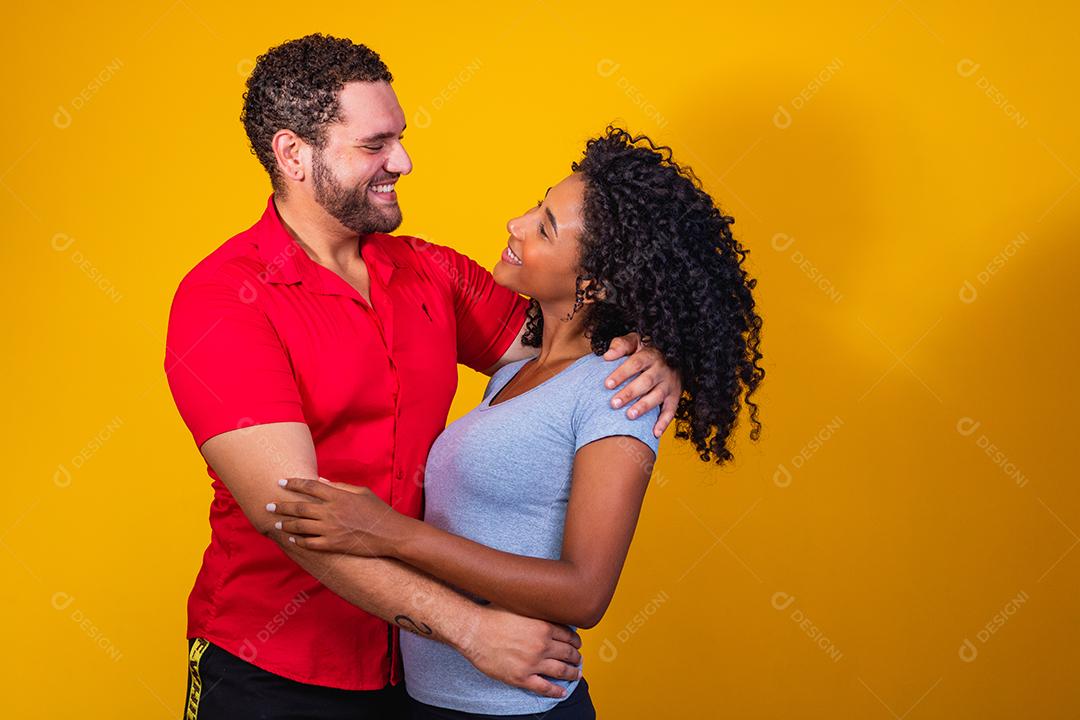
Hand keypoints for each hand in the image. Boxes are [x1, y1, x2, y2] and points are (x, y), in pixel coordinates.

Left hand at [266, 476, 404, 556]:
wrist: (390, 534)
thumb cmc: (378, 511)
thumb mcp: (362, 492)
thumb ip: (340, 487)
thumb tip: (322, 482)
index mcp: (338, 496)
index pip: (310, 486)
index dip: (293, 483)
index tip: (281, 482)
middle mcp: (331, 512)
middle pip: (299, 507)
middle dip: (281, 506)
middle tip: (268, 505)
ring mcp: (330, 529)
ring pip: (301, 526)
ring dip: (286, 524)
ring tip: (276, 524)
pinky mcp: (333, 544)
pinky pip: (310, 543)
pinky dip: (299, 541)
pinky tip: (293, 540)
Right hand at [457, 604, 582, 698]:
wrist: (473, 631)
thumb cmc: (492, 615)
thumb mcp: (520, 606)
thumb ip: (536, 611)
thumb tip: (546, 609)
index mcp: (543, 626)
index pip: (569, 635)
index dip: (575, 641)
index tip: (576, 644)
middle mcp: (542, 645)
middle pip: (568, 653)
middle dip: (576, 657)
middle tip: (578, 659)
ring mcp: (533, 663)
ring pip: (561, 671)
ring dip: (572, 673)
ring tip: (576, 674)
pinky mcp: (522, 677)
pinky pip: (544, 687)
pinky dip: (556, 691)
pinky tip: (562, 692)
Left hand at [602, 331, 682, 437]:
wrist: (675, 352)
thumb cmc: (645, 349)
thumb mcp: (635, 341)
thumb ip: (621, 345)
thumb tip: (607, 355)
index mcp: (651, 354)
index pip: (635, 363)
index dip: (621, 374)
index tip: (607, 384)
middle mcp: (662, 369)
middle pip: (646, 381)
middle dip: (630, 393)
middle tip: (613, 404)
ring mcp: (670, 383)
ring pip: (658, 396)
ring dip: (644, 406)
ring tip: (629, 416)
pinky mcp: (676, 395)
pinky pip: (671, 410)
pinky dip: (664, 422)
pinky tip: (655, 433)